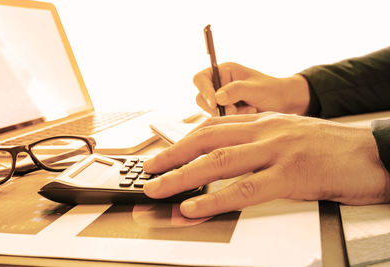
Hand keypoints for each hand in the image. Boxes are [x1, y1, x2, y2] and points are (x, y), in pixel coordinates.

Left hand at [143, 113, 389, 217]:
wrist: (374, 152)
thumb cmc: (331, 148)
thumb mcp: (289, 137)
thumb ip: (259, 144)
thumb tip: (230, 160)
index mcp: (264, 122)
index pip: (213, 127)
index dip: (184, 141)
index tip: (166, 153)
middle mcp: (265, 131)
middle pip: (207, 140)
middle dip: (173, 156)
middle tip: (149, 170)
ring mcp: (277, 151)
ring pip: (218, 162)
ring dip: (182, 177)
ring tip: (158, 189)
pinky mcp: (292, 175)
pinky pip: (245, 189)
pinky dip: (215, 198)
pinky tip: (194, 207)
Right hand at [194, 62, 309, 115]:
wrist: (285, 104)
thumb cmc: (273, 91)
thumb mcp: (256, 89)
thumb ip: (236, 91)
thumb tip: (217, 98)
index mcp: (224, 72)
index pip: (201, 79)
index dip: (204, 91)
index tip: (214, 103)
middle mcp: (219, 84)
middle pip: (201, 98)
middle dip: (216, 107)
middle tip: (234, 111)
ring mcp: (222, 100)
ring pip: (210, 112)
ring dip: (228, 114)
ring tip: (249, 109)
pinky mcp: (226, 113)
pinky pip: (220, 120)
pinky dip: (233, 120)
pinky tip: (249, 113)